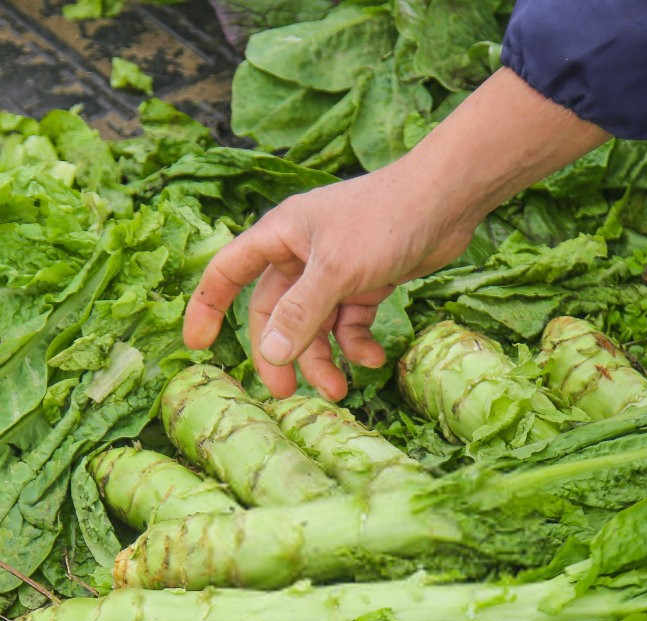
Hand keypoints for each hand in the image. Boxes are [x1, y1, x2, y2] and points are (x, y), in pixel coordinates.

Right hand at [182, 163, 478, 400]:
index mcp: (279, 236)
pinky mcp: (367, 281)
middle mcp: (301, 253)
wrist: (448, 200)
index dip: (208, 308)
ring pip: (314, 324)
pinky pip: (349, 322)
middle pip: (274, 312)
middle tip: (284, 395)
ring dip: (323, 358)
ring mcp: (335, 269)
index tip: (198, 347)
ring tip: (340, 389)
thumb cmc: (385, 219)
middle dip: (281, 353)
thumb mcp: (336, 270)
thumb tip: (271, 354)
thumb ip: (301, 313)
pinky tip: (374, 358)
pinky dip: (357, 343)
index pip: (228, 273)